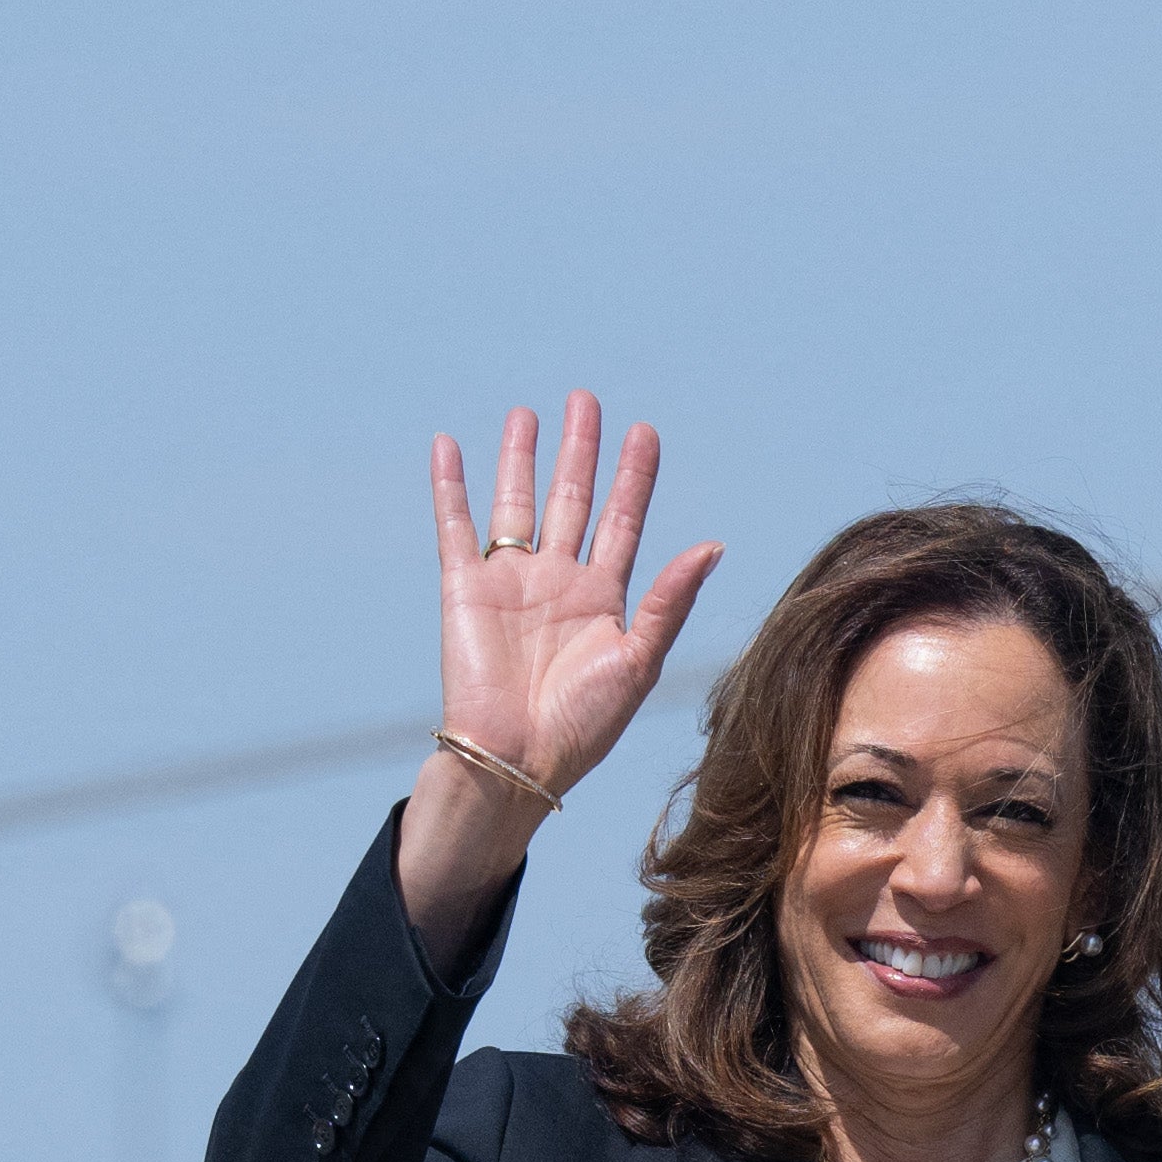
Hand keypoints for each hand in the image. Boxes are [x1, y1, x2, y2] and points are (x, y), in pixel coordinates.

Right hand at [392, 396, 720, 963]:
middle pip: (572, 500)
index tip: (644, 431)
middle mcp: (557, 583)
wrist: (516, 761)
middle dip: (580, 451)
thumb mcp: (638, 662)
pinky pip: (455, 525)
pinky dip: (450, 486)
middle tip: (586, 400)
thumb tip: (712, 544)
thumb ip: (670, 601)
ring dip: (521, 459)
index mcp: (603, 600)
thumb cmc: (582, 726)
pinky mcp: (464, 588)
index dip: (634, 477)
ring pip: (517, 503)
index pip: (623, 521)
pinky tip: (449, 446)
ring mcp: (510, 582)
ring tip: (529, 413)